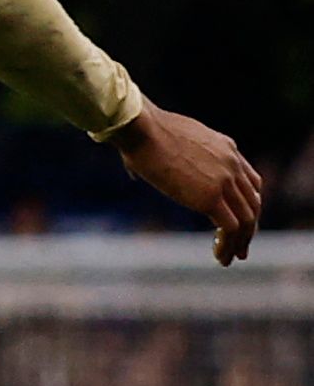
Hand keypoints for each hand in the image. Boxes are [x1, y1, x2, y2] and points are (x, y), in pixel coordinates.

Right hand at [113, 103, 264, 263]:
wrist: (142, 129)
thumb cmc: (140, 131)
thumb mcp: (165, 140)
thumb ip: (162, 156)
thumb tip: (133, 171)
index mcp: (226, 147)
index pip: (250, 181)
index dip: (248, 204)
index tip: (240, 220)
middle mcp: (232, 163)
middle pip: (253, 202)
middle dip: (250, 227)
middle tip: (241, 246)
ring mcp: (224, 180)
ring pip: (247, 218)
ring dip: (241, 241)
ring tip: (232, 256)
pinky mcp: (210, 197)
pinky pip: (230, 228)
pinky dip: (228, 245)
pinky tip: (219, 256)